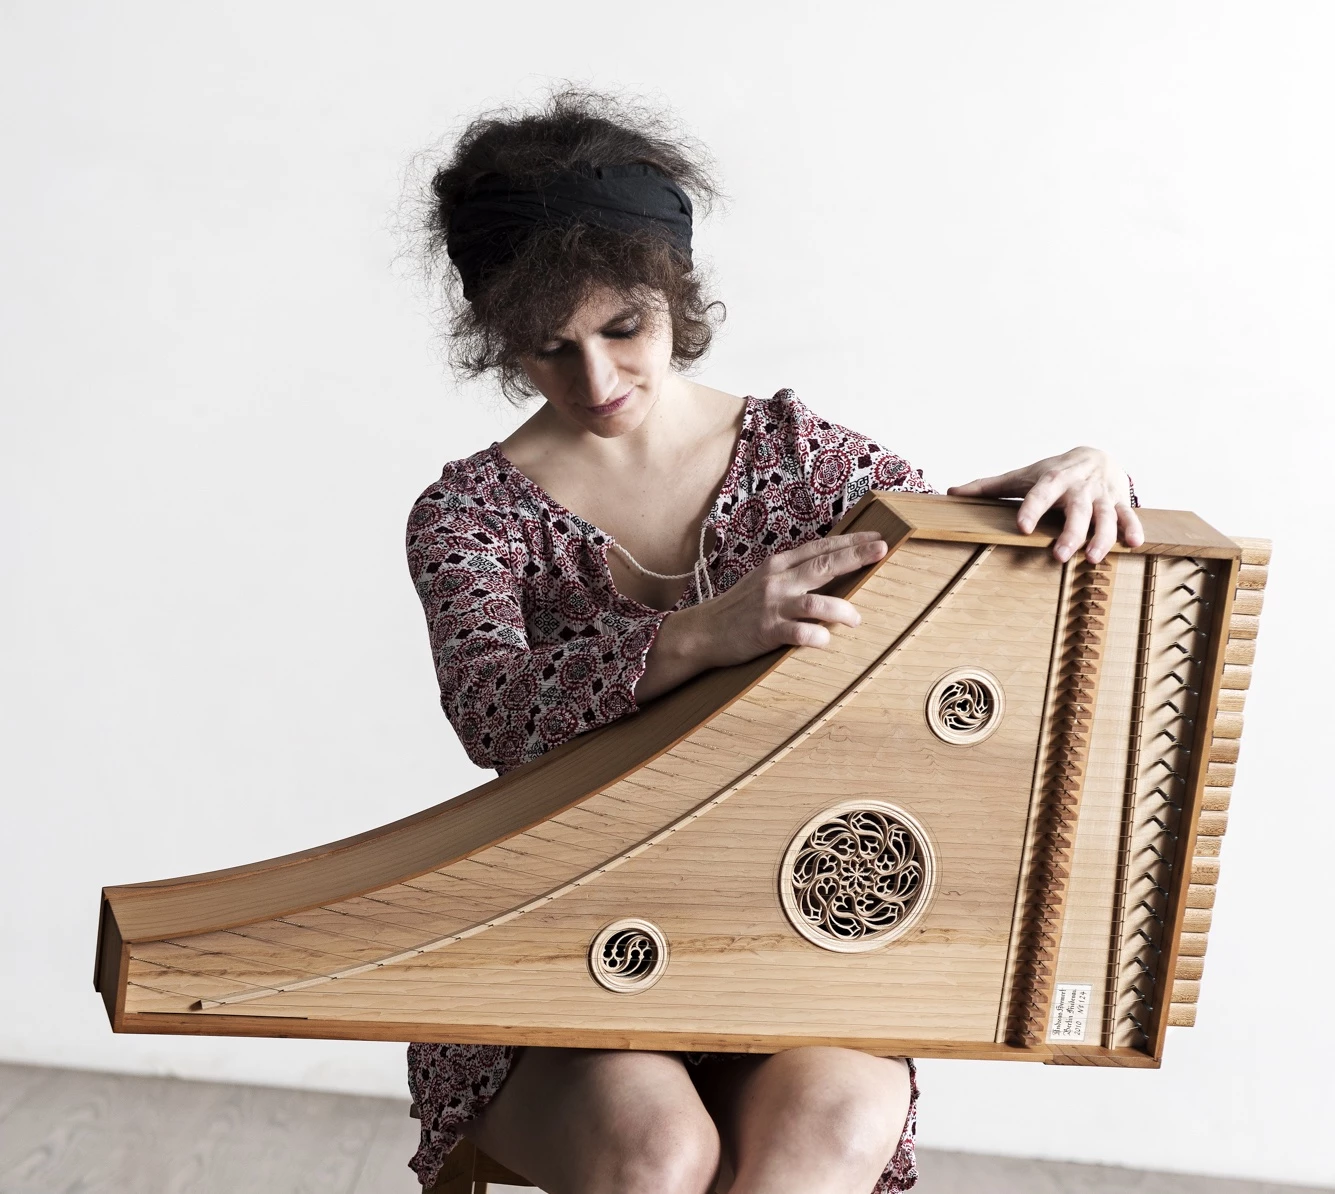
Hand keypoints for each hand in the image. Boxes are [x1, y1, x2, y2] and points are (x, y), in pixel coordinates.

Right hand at [636, 532, 887, 700]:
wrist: (703, 631)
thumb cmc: (739, 608)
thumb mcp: (764, 581)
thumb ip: (793, 574)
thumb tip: (828, 568)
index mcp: (778, 565)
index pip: (820, 548)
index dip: (850, 542)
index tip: (876, 537)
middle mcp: (778, 581)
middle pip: (823, 564)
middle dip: (855, 556)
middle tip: (881, 550)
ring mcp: (772, 605)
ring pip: (816, 602)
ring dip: (841, 610)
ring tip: (856, 619)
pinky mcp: (766, 631)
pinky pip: (798, 633)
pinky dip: (816, 637)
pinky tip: (825, 640)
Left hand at [947, 446, 1143, 563]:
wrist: (1096, 454)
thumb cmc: (1052, 472)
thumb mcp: (1022, 476)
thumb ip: (987, 487)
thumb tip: (949, 492)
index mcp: (1052, 479)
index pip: (1040, 493)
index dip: (1031, 508)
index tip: (1022, 527)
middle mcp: (1078, 487)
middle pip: (1077, 510)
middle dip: (1070, 532)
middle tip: (1058, 556)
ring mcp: (1102, 495)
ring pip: (1105, 516)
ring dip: (1101, 537)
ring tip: (1093, 559)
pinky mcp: (1120, 502)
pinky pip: (1129, 516)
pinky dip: (1133, 528)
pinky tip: (1134, 544)